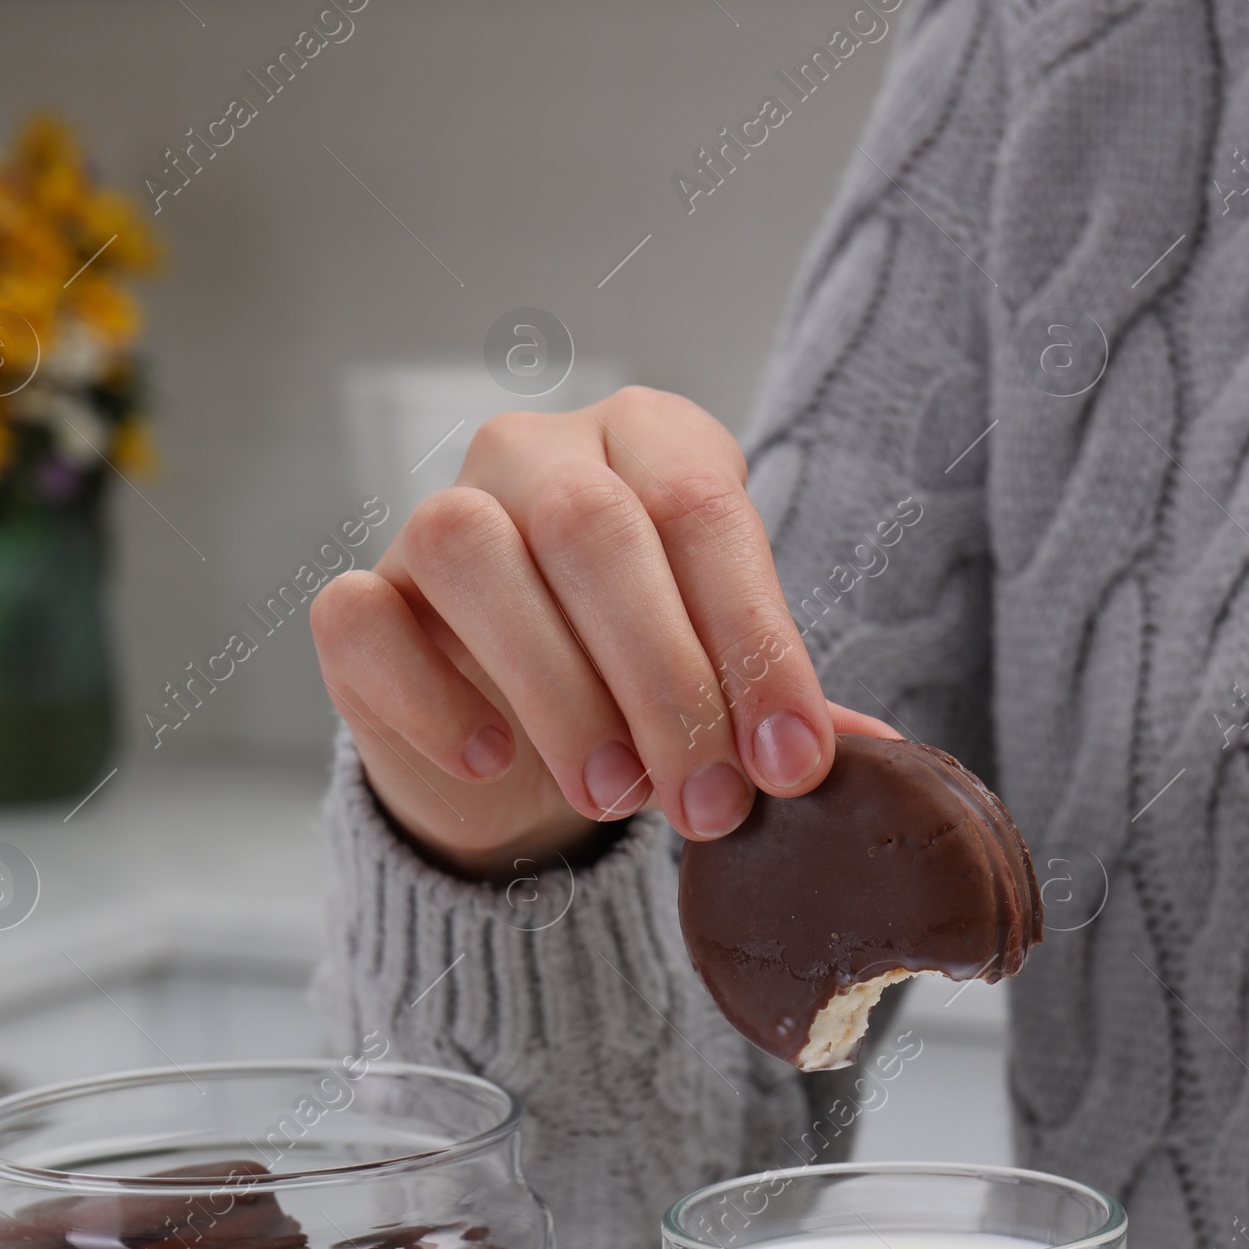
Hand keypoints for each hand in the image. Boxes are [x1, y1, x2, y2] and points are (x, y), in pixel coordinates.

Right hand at [310, 386, 891, 878]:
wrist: (511, 735)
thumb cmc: (640, 684)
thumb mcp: (727, 685)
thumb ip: (786, 709)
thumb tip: (886, 759)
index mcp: (650, 442)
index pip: (705, 513)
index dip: (754, 644)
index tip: (791, 765)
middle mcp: (536, 454)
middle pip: (594, 530)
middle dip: (665, 681)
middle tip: (708, 805)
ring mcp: (434, 516)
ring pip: (473, 555)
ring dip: (558, 690)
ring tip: (616, 798)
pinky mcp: (363, 600)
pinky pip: (365, 619)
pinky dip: (432, 696)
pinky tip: (493, 761)